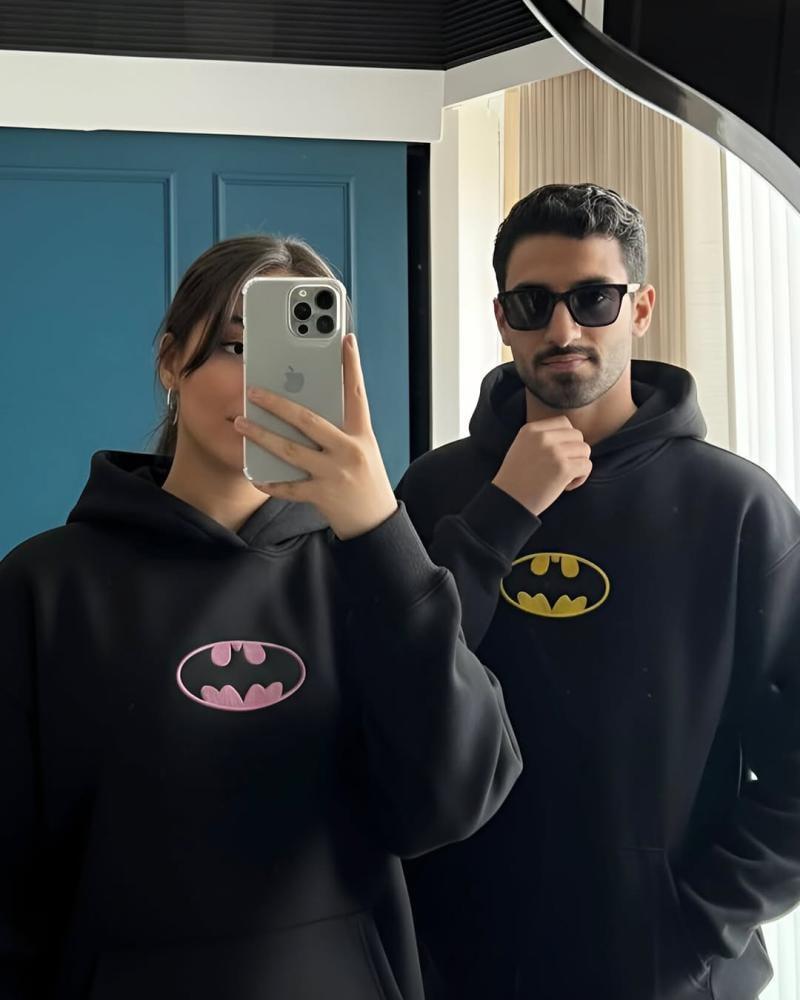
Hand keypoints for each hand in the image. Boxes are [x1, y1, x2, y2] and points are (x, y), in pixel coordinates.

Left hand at [234, 333, 397, 540]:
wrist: (376, 523)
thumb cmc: (366, 480)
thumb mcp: (362, 448)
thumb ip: (341, 428)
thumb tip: (309, 404)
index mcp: (361, 434)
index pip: (357, 393)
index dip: (352, 365)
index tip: (345, 340)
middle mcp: (349, 450)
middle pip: (308, 420)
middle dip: (277, 404)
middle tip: (253, 391)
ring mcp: (334, 474)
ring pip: (291, 450)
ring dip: (262, 436)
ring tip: (240, 423)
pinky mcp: (322, 495)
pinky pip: (289, 487)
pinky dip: (270, 481)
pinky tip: (254, 474)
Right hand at [492, 416, 591, 516]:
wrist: (508, 501)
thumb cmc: (516, 478)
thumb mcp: (521, 447)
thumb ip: (541, 437)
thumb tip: (571, 437)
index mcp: (531, 429)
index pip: (564, 422)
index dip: (568, 439)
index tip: (559, 454)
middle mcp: (543, 437)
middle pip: (577, 435)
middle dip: (575, 452)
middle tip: (563, 468)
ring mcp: (554, 452)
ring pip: (585, 450)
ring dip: (579, 465)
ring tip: (564, 478)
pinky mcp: (563, 469)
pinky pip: (587, 466)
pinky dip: (581, 478)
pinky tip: (566, 486)